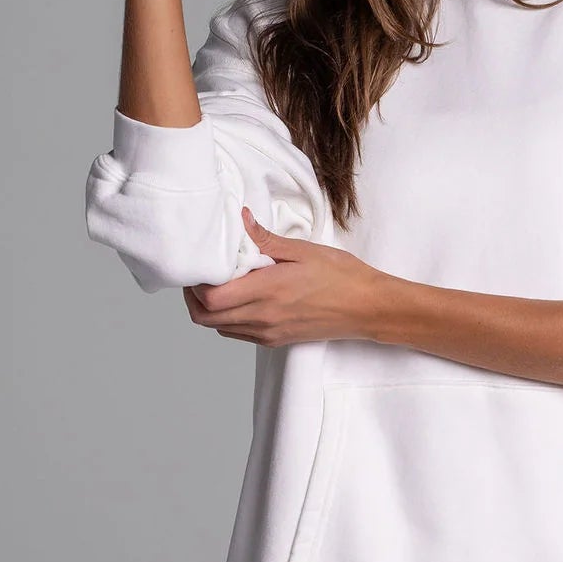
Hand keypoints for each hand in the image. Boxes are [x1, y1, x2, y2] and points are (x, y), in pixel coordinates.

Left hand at [184, 210, 395, 345]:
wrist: (367, 308)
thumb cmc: (342, 278)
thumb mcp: (304, 250)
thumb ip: (266, 239)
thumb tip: (241, 220)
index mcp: (268, 291)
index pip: (211, 297)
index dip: (197, 282)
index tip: (203, 263)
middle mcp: (264, 317)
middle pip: (205, 318)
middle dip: (194, 297)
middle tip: (202, 275)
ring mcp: (268, 333)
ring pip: (218, 328)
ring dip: (210, 309)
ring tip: (221, 284)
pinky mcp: (275, 340)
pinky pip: (237, 333)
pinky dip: (228, 319)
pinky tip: (240, 298)